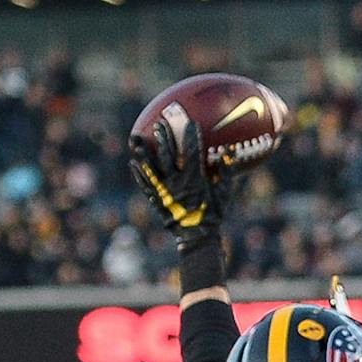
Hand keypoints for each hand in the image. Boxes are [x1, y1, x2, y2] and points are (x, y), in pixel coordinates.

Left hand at [130, 112, 219, 245]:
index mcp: (195, 180)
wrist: (197, 239)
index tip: (191, 123)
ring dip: (144, 153)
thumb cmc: (212, 216)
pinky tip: (132, 164)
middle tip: (160, 123)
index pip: (192, 152)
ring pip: (151, 168)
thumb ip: (226, 173)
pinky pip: (145, 186)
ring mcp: (164, 192)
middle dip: (164, 138)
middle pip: (168, 155)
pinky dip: (139, 175)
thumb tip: (229, 152)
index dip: (191, 136)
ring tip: (135, 138)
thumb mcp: (223, 195)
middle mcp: (177, 183)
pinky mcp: (156, 201)